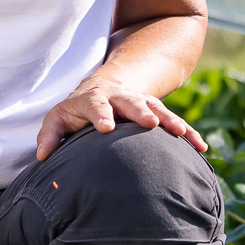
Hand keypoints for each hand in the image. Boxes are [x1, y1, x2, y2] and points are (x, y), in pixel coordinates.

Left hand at [36, 76, 208, 158]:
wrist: (105, 88)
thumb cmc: (77, 110)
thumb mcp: (60, 118)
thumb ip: (50, 135)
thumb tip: (43, 155)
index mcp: (95, 100)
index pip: (96, 105)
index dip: (101, 114)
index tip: (106, 127)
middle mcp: (120, 98)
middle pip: (131, 102)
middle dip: (140, 112)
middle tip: (149, 123)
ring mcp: (141, 103)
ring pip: (158, 108)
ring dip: (170, 120)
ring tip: (181, 134)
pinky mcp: (157, 113)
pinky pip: (175, 122)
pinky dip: (188, 133)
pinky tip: (201, 147)